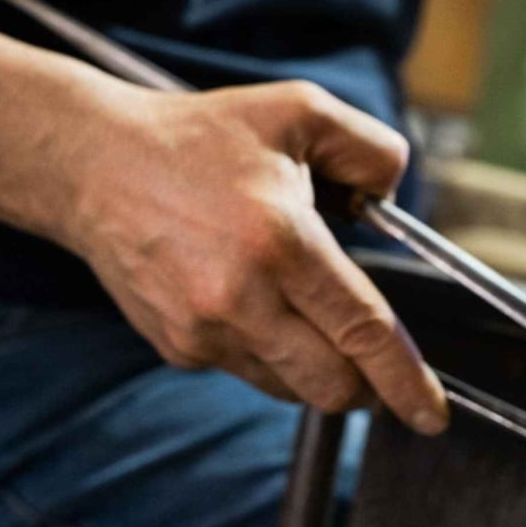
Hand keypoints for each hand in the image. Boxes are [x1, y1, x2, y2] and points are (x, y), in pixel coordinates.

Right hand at [59, 79, 449, 432]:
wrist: (93, 164)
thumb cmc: (202, 136)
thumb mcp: (301, 112)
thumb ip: (371, 149)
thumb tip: (397, 196)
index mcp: (281, 242)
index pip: (362, 331)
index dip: (405, 380)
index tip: (432, 414)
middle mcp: (240, 298)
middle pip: (332, 384)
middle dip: (367, 385)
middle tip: (374, 357)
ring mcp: (203, 331)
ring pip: (292, 387)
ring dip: (318, 367)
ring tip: (301, 305)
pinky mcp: (178, 347)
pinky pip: (250, 371)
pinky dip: (273, 353)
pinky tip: (254, 302)